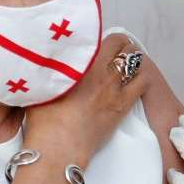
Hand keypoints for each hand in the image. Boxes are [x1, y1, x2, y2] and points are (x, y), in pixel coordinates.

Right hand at [25, 34, 149, 165]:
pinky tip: (135, 79)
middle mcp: (98, 69)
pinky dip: (142, 76)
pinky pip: (143, 81)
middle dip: (118, 44)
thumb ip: (48, 70)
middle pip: (119, 42)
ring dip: (132, 59)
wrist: (59, 146)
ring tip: (126, 64)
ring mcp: (114, 86)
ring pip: (134, 59)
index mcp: (78, 62)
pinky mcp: (124, 103)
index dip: (97, 40)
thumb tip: (47, 62)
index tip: (95, 45)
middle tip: (114, 51)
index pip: (95, 37)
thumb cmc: (45, 120)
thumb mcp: (40, 87)